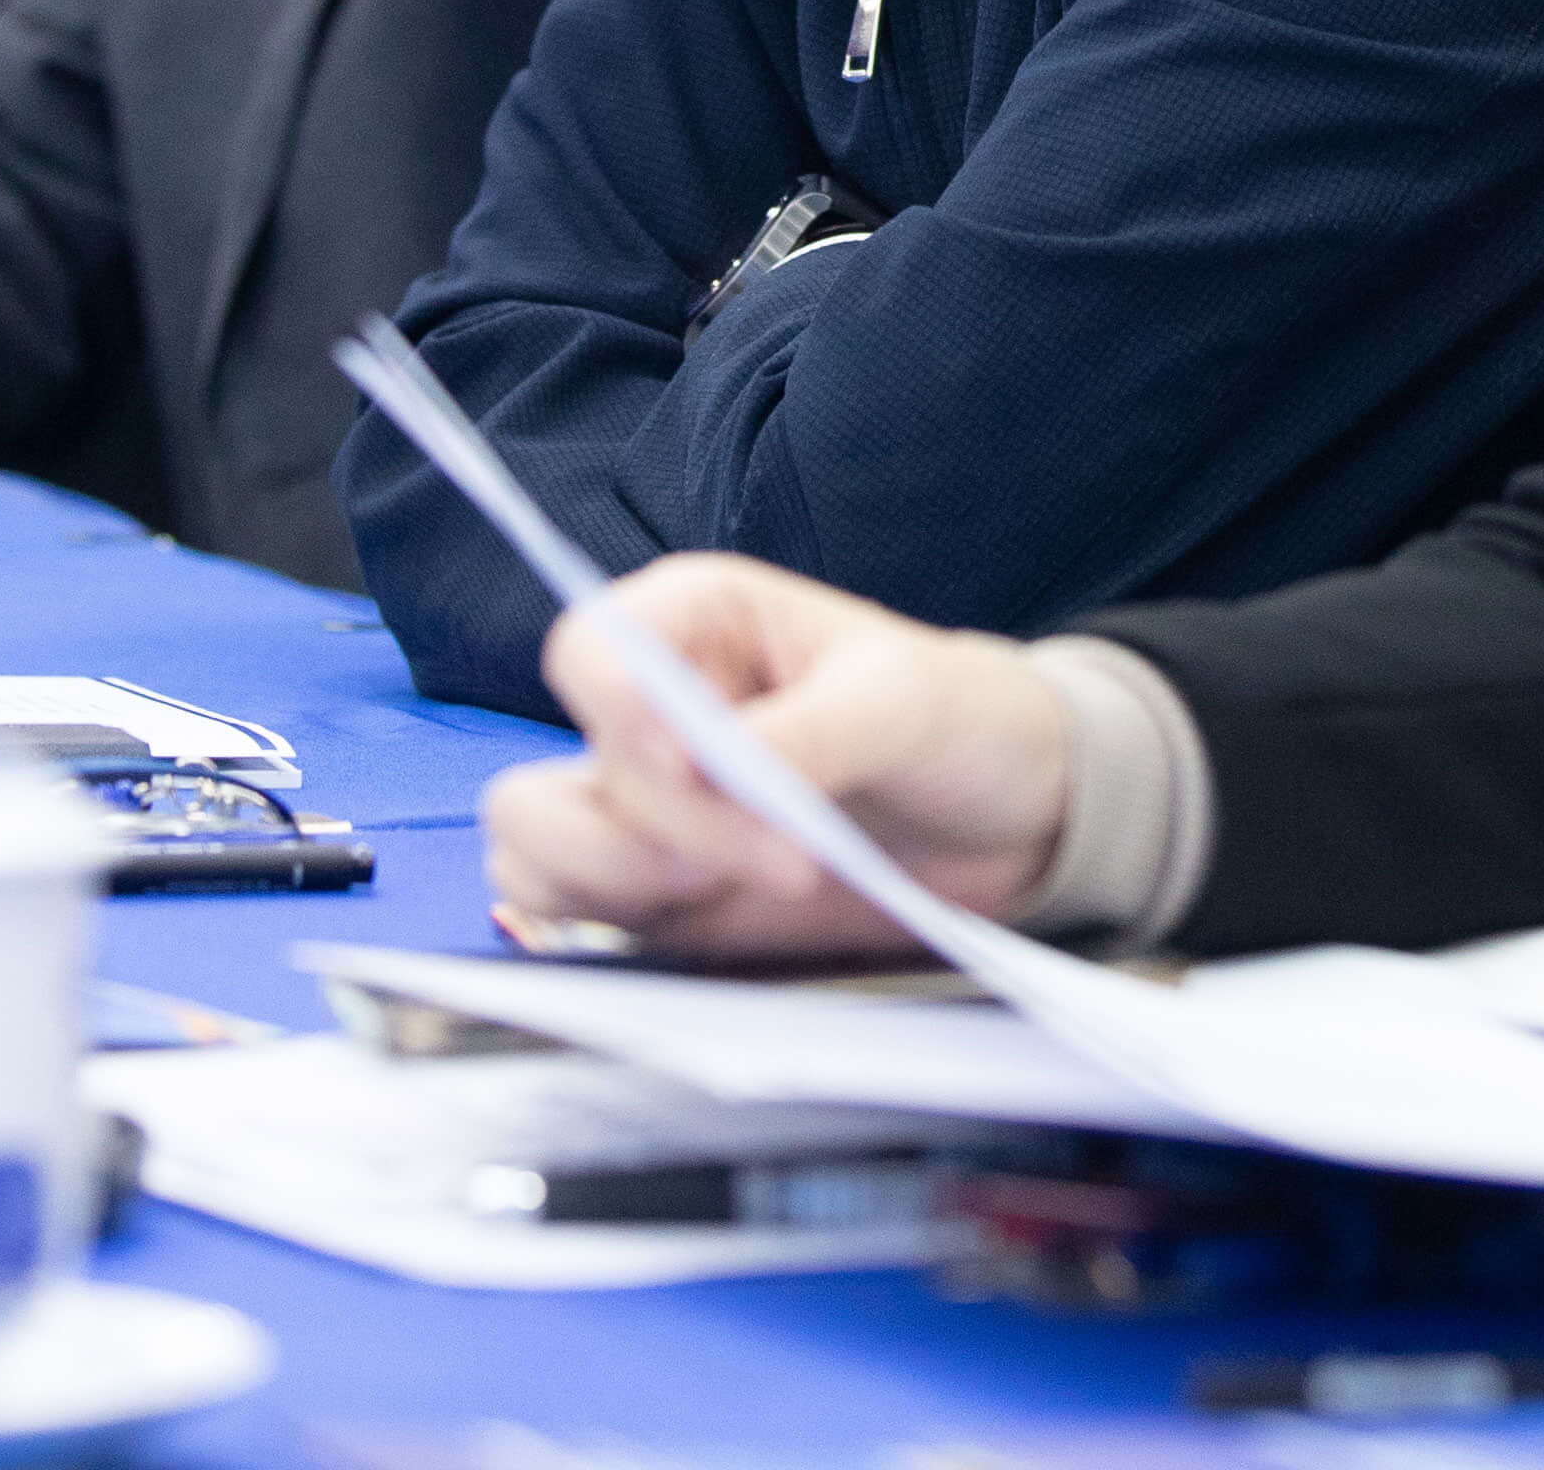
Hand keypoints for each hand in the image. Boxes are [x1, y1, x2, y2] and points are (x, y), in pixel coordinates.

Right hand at [479, 554, 1079, 961]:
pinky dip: (605, 921)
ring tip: (748, 883)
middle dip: (664, 825)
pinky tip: (705, 918)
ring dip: (621, 882)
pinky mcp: (654, 884)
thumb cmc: (955, 717)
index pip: (592, 650)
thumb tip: (716, 770)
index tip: (700, 765)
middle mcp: (652, 709)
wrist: (1007, 810)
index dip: (621, 712)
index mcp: (696, 621)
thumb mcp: (901, 704)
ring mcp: (644, 802)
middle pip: (574, 766)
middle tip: (785, 857)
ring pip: (537, 841)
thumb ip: (808, 735)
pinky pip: (562, 905)